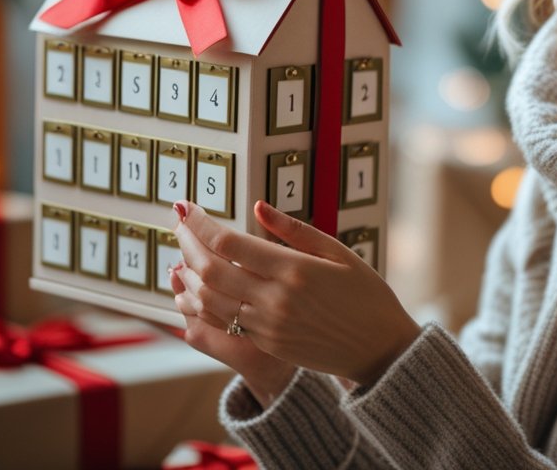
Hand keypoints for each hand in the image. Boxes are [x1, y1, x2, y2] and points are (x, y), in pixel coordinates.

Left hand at [173, 199, 421, 386]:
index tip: (186, 208)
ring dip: (188, 274)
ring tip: (182, 253)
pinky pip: (222, 321)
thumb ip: (295, 230)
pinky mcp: (266, 344)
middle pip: (210, 270)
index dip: (201, 224)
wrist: (378, 350)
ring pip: (209, 299)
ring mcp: (267, 326)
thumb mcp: (340, 253)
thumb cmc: (367, 296)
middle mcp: (275, 300)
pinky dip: (202, 302)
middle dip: (187, 243)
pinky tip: (196, 286)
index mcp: (295, 270)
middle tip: (178, 224)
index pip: (229, 244)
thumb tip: (257, 208)